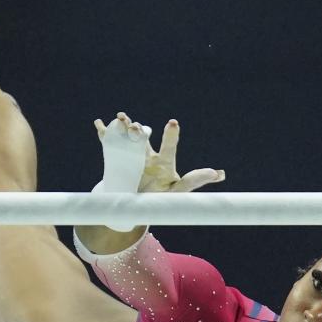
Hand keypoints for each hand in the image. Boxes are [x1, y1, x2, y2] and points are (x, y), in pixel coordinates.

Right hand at [94, 112, 224, 192]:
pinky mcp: (118, 160)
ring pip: (128, 138)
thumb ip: (195, 181)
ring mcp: (132, 156)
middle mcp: (148, 155)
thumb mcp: (178, 192)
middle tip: (140, 125)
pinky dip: (104, 133)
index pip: (169, 148)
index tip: (173, 123)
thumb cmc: (161, 197)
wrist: (137, 203)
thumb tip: (222, 173)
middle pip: (145, 140)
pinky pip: (110, 144)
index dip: (171, 137)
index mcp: (163, 162)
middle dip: (141, 130)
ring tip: (121, 118)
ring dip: (124, 127)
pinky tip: (99, 124)